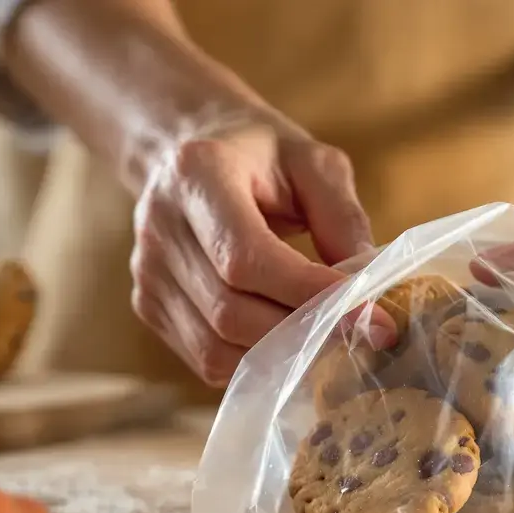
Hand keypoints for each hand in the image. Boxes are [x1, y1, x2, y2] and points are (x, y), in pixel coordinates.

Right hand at [129, 118, 394, 385]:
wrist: (182, 150)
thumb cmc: (258, 156)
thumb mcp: (312, 163)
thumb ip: (342, 216)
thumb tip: (365, 284)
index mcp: (198, 174)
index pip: (246, 257)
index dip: (306, 293)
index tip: (366, 312)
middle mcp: (160, 226)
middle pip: (229, 311)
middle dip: (301, 331)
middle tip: (360, 334)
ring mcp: (147, 272)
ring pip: (215, 346)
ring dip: (280, 355)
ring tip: (327, 339)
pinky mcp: (148, 305)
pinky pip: (206, 358)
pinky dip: (254, 363)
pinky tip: (288, 341)